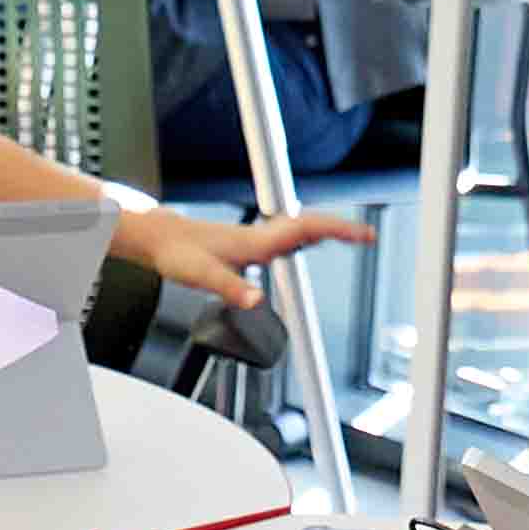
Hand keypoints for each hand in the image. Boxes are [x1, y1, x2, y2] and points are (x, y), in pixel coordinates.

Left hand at [111, 206, 376, 309]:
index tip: (361, 235)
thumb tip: (255, 302)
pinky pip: (287, 238)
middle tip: (368, 237)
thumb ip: (230, 288)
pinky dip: (306, 237)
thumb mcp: (202, 276)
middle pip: (310, 227)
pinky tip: (310, 243)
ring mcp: (256, 239)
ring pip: (300, 230)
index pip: (305, 231)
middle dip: (340, 230)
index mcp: (256, 242)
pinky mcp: (249, 244)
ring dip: (326, 231)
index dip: (335, 231)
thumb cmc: (178, 254)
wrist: (160, 239)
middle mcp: (260, 237)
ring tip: (353, 238)